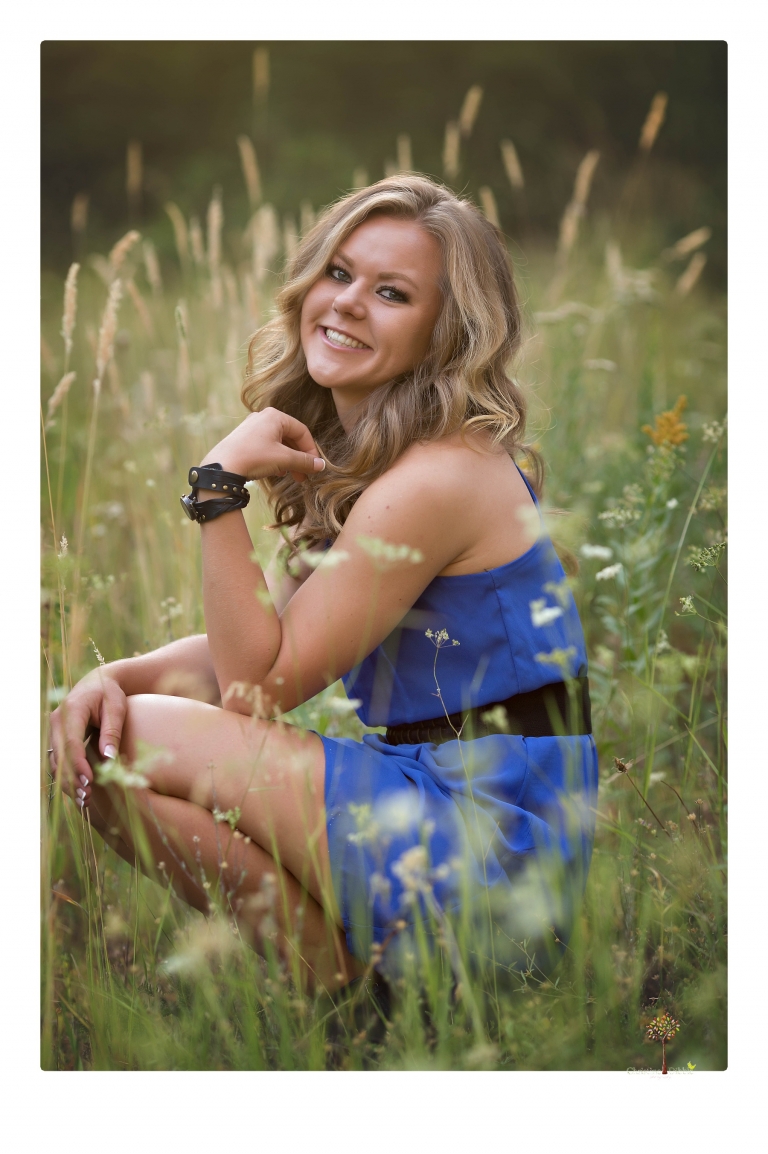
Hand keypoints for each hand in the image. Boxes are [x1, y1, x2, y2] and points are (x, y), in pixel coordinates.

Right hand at [48, 668, 127, 809]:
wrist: (99, 682)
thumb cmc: (110, 693)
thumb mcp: (116, 708)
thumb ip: (111, 732)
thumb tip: (108, 758)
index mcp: (71, 711)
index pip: (71, 743)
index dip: (78, 765)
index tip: (89, 782)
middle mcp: (57, 722)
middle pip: (60, 756)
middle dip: (71, 779)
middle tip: (87, 798)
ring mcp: (55, 731)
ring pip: (56, 762)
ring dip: (68, 782)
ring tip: (85, 800)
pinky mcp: (58, 739)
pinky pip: (59, 761)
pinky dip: (67, 777)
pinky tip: (79, 792)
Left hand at [201, 408, 325, 483]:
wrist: (222, 467)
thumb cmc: (254, 457)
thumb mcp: (283, 460)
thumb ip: (304, 461)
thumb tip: (321, 466)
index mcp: (275, 416)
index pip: (302, 431)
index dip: (311, 450)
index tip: (315, 466)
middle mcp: (263, 417)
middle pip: (290, 437)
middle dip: (299, 457)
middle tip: (305, 475)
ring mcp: (252, 427)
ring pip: (278, 443)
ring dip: (288, 459)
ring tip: (292, 475)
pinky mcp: (243, 438)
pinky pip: (266, 446)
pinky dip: (275, 458)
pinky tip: (277, 471)